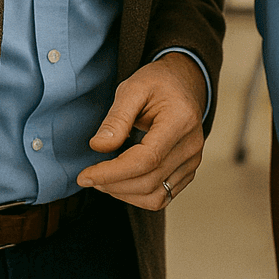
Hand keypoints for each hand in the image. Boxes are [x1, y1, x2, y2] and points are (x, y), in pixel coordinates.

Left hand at [76, 52, 207, 209]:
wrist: (184, 82)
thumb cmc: (158, 82)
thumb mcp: (133, 87)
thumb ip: (116, 118)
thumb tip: (98, 147)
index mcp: (180, 120)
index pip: (146, 160)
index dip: (113, 173)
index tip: (85, 175)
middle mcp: (191, 145)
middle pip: (149, 181)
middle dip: (113, 184)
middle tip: (88, 176)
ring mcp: (193, 161)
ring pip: (156, 196)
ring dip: (124, 193)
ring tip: (103, 179)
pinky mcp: (188, 171)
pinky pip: (163, 196)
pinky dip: (138, 195)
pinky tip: (121, 181)